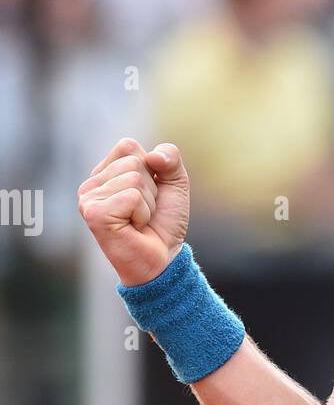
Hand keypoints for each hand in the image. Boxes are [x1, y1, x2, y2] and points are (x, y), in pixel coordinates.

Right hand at [77, 138, 189, 286]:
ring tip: (139, 221)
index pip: (128, 146)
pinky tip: (134, 228)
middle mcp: (91, 185)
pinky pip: (132, 196)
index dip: (151, 168)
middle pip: (133, 161)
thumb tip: (152, 155)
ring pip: (134, 178)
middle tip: (144, 212)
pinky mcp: (94, 213)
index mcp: (104, 173)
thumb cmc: (164, 223)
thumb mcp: (174, 183)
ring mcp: (88, 199)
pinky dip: (143, 213)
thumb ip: (169, 158)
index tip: (148, 194)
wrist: (163, 259)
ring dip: (148, 203)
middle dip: (151, 188)